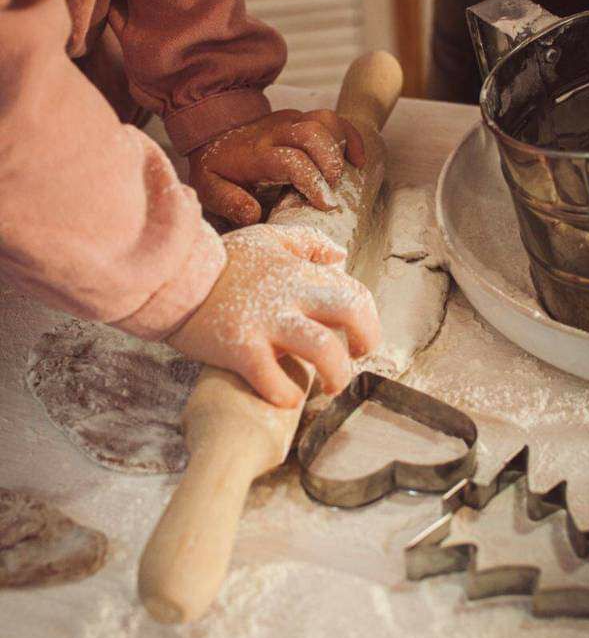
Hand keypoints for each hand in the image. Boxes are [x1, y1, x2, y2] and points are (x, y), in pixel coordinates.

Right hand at [167, 225, 379, 406]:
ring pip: (324, 350)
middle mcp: (291, 296)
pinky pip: (276, 382)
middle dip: (367, 339)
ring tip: (329, 386)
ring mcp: (267, 324)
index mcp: (300, 273)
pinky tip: (285, 398)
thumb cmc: (221, 262)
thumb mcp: (267, 239)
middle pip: (352, 312)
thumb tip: (340, 255)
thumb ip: (306, 242)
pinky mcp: (241, 350)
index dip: (367, 318)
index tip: (357, 337)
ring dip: (337, 375)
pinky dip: (287, 396)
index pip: (354, 292)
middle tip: (356, 357)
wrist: (172, 279)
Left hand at [189, 109, 364, 226]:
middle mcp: (274, 132)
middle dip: (330, 163)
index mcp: (254, 153)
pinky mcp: (300, 118)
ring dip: (342, 146)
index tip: (325, 204)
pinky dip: (350, 136)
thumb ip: (228, 202)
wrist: (211, 133)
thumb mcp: (209, 189)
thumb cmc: (217, 169)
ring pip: (325, 120)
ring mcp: (289, 121)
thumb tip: (253, 214)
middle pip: (312, 133)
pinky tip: (357, 159)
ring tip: (344, 176)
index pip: (290, 160)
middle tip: (332, 190)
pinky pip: (331, 118)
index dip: (312, 181)